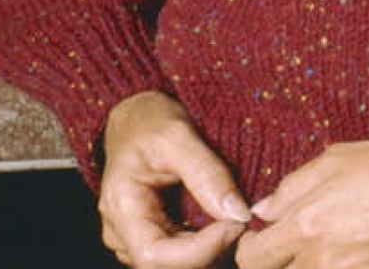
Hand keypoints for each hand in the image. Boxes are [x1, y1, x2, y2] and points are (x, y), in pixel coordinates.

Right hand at [99, 90, 250, 268]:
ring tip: (240, 219)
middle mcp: (123, 233)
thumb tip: (238, 213)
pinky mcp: (154, 234)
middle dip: (211, 251)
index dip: (200, 250)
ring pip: (176, 264)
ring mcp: (137, 237)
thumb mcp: (177, 135)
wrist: (134, 116)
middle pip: (167, 266)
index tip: (237, 224)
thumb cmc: (149, 121)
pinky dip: (207, 241)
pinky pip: (181, 251)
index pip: (154, 256)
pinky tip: (228, 221)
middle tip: (247, 220)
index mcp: (121, 209)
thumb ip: (207, 174)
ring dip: (211, 249)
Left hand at [234, 134, 368, 268]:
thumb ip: (297, 184)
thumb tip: (264, 208)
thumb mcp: (348, 156)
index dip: (254, 246)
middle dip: (283, 261)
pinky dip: (354, 267)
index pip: (251, 257)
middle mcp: (325, 264)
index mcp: (309, 226)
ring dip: (321, 264)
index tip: (266, 237)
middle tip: (304, 242)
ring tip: (346, 242)